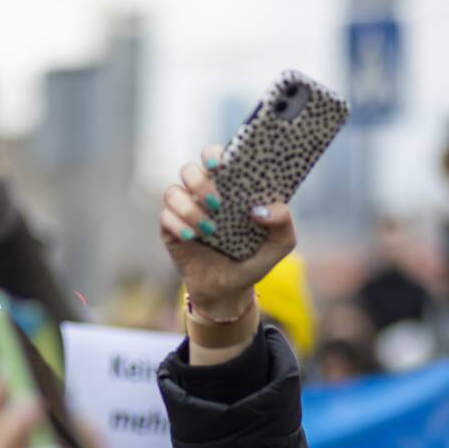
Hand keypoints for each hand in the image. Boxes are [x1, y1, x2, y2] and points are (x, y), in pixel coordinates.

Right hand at [160, 145, 295, 321]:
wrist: (230, 292)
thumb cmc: (254, 259)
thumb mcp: (279, 245)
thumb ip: (283, 224)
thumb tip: (261, 209)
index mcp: (229, 188)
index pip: (215, 157)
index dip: (214, 155)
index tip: (221, 165)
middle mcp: (203, 194)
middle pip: (189, 169)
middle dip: (200, 182)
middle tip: (218, 203)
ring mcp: (185, 210)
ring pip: (173, 192)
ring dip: (190, 208)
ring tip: (210, 230)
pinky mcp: (171, 230)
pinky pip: (165, 217)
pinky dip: (178, 225)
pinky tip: (192, 237)